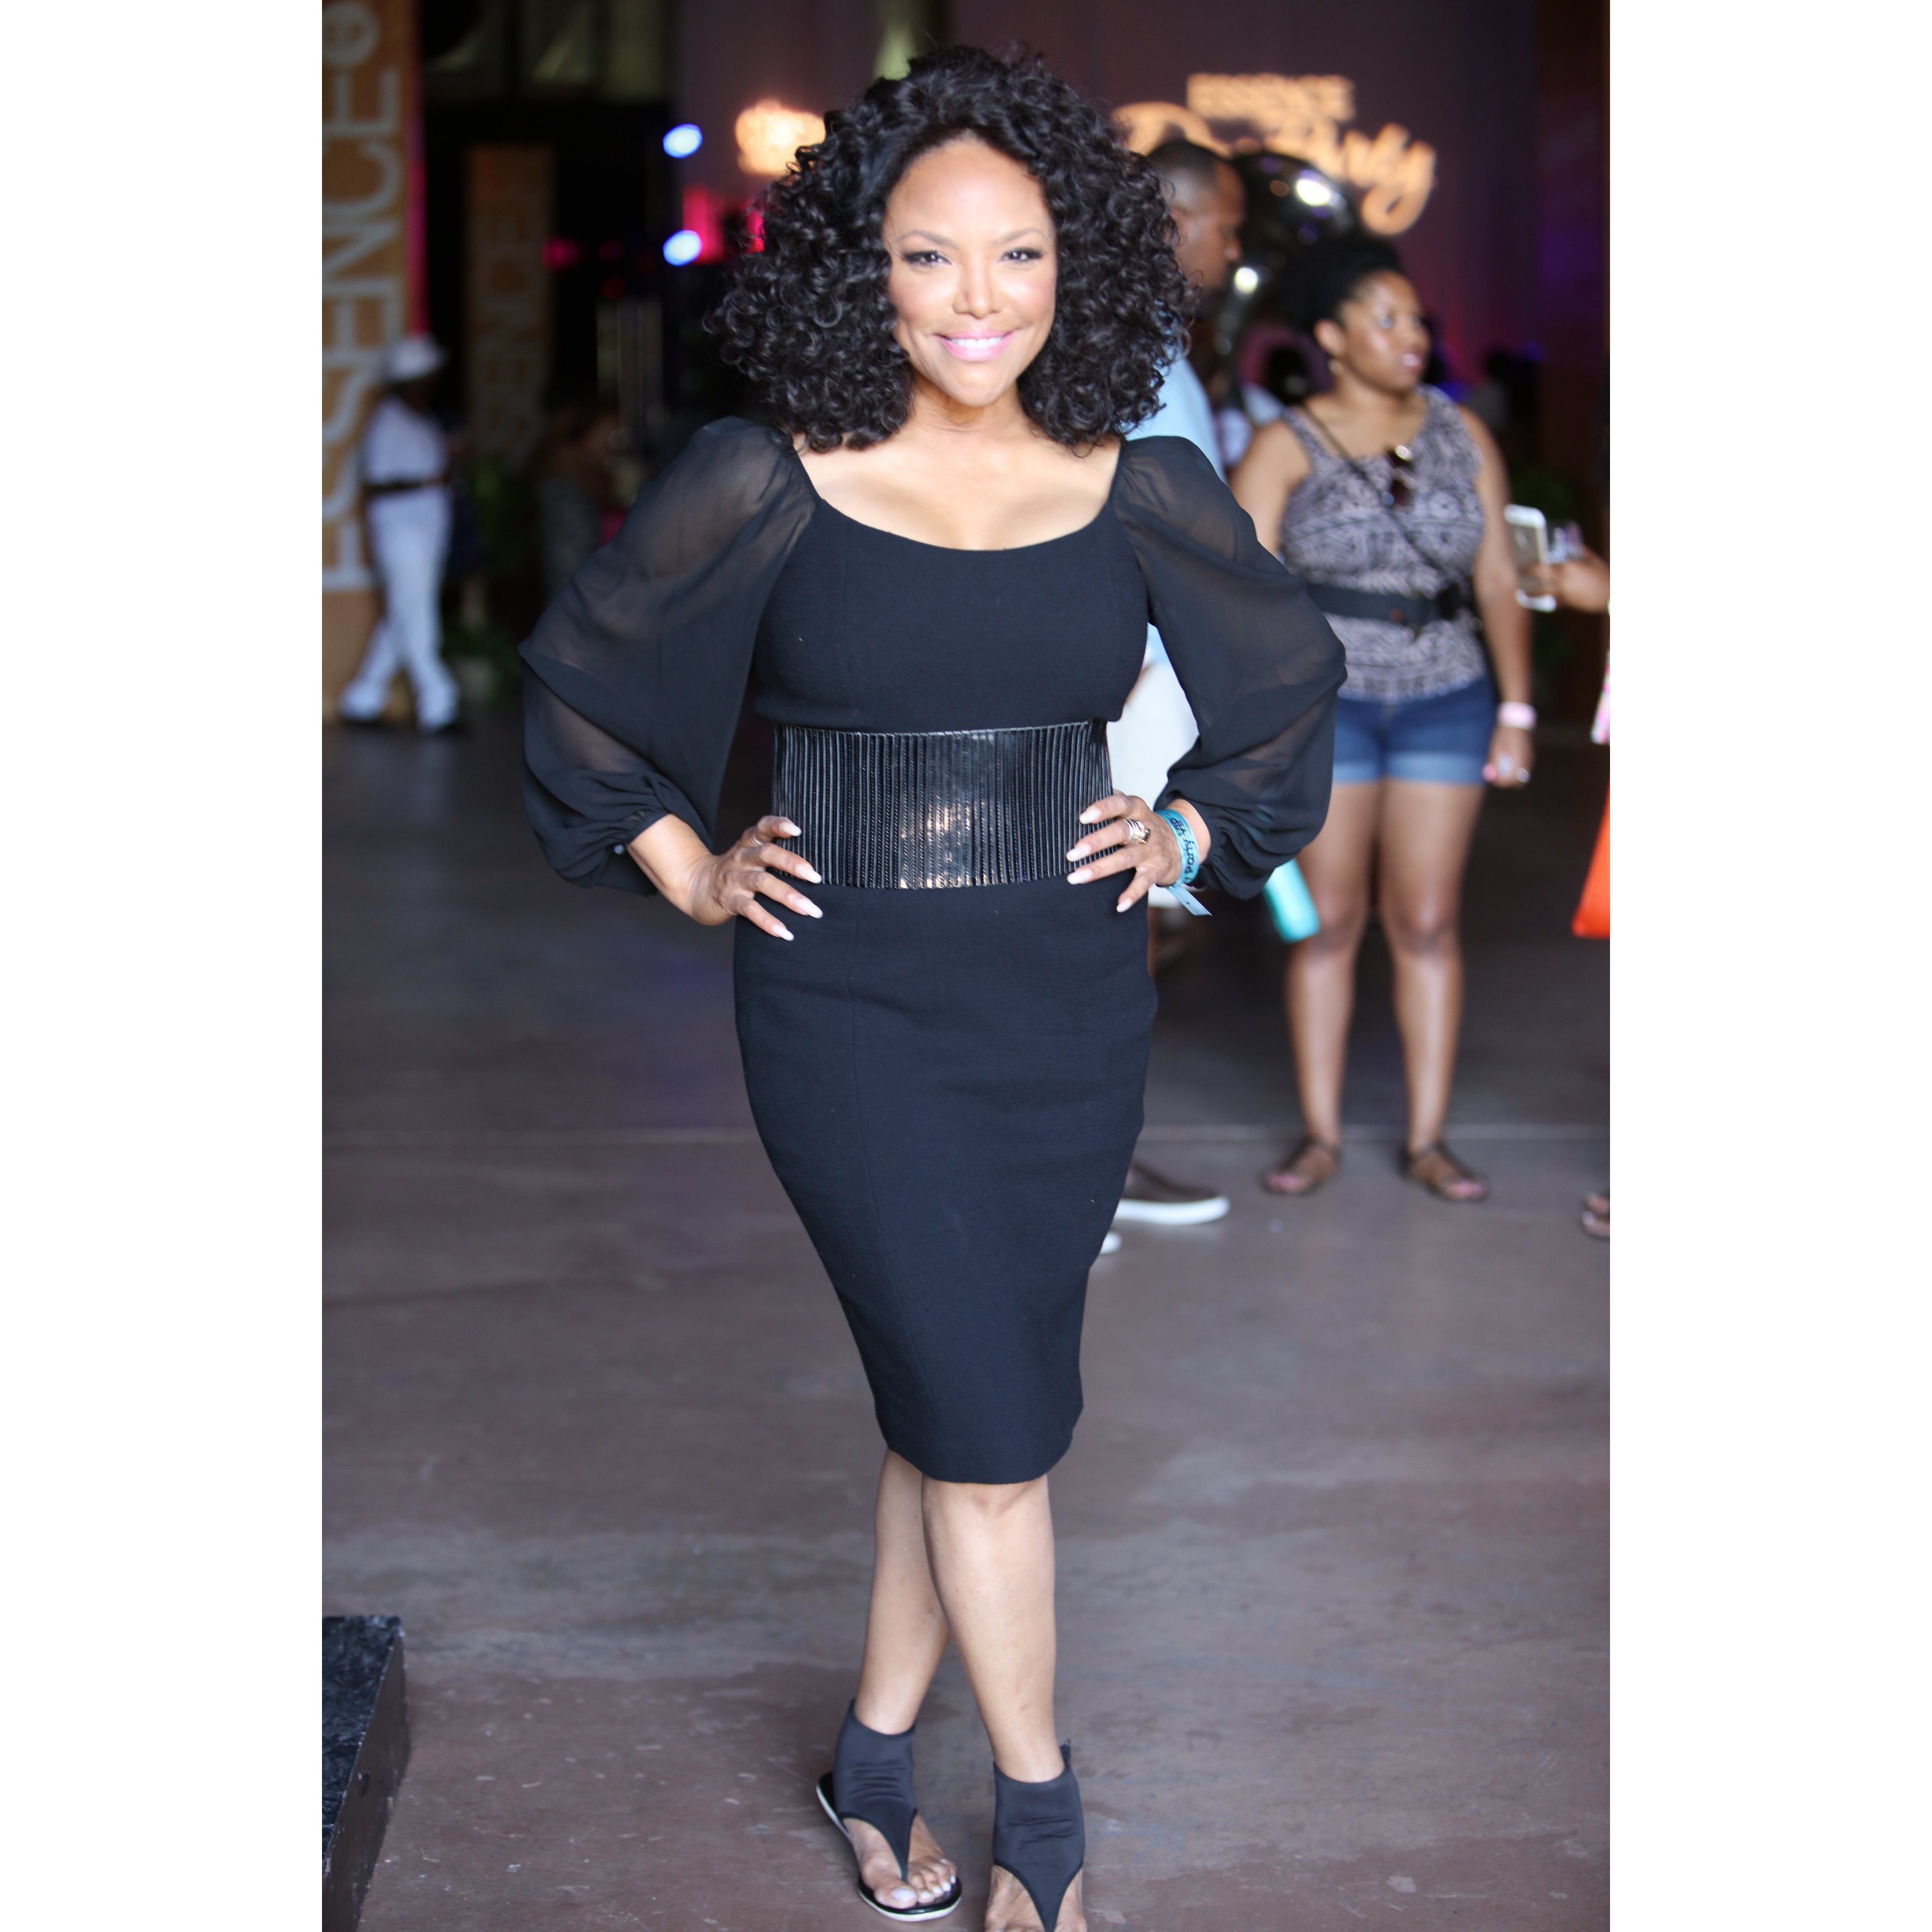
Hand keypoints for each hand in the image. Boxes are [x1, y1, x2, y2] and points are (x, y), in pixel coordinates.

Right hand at [684, 815, 822, 939]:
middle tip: (816, 877)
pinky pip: (750, 909)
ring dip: (788, 896)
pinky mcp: (729, 900)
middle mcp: (742, 858)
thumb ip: (773, 853)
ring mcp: (734, 879)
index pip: (762, 828)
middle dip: (792, 864)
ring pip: (762, 883)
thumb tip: (813, 866)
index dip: (778, 825)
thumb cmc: (734, 871)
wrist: (696, 887)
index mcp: (748, 844)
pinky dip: (768, 921)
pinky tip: (784, 932)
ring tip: (810, 910)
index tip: (796, 830)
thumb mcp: (748, 855)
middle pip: (767, 854)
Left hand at [1066, 793, 1188, 911]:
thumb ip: (1112, 804)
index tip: (1083, 817)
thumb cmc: (1143, 825)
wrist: (1180, 843)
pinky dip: (1132, 895)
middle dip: (1096, 842)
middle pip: (1121, 832)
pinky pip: (1144, 883)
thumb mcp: (1133, 810)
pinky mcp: (1157, 870)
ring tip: (1077, 877)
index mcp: (1137, 809)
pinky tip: (1119, 905)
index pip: (1121, 804)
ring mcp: (1152, 850)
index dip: (1103, 809)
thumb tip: (1078, 798)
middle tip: (1072, 853)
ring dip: (1100, 868)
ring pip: (1126, 858)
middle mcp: (1146, 828)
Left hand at [1483, 725, 1534, 788]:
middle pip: (1518, 783)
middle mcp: (1527, 761)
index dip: (1501, 782)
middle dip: (1507, 783)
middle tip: (1496, 777)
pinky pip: (1523, 770)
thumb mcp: (1495, 748)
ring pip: (1521, 777)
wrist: (1516, 720)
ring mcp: (1530, 759)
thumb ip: (1494, 763)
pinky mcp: (1530, 756)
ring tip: (1500, 769)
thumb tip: (1490, 776)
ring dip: (1511, 777)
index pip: (1512, 780)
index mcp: (1519, 759)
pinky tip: (1506, 763)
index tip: (1492, 778)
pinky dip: (1515, 771)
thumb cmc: (1503, 734)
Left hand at [1523, 550, 1608, 613]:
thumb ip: (1581, 552)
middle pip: (1538, 578)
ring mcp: (1563, 593)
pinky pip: (1553, 601)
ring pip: (1542, 593)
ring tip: (1523, 591)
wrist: (1611, 594)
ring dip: (1531, 592)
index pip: (1543, 565)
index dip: (1531, 565)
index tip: (1523, 564)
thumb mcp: (1592, 560)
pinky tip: (1541, 599)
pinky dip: (1547, 599)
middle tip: (1520, 574)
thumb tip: (1574, 547)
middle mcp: (1562, 580)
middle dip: (1526, 576)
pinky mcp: (1567, 602)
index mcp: (1567, 567)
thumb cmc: (1603, 575)